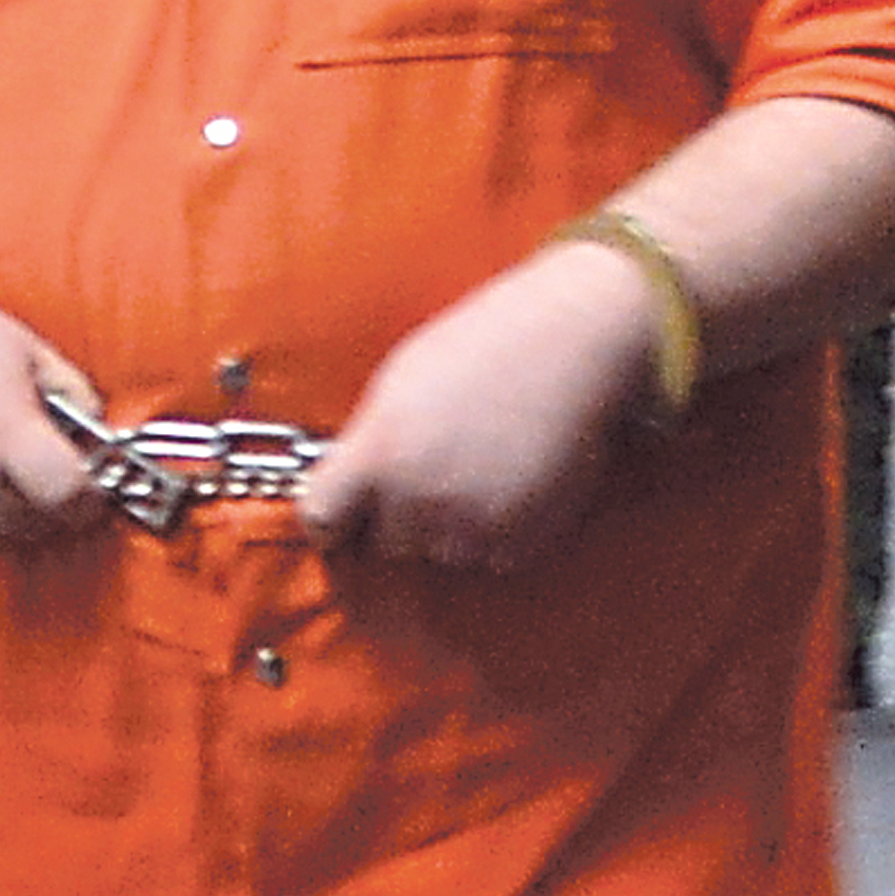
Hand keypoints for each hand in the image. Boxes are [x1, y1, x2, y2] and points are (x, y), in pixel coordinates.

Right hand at [0, 273, 112, 549]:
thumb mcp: (26, 350)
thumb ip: (75, 401)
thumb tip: (108, 448)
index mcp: (0, 428)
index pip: (67, 497)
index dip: (88, 498)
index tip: (91, 487)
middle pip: (31, 527)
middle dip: (49, 508)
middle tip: (47, 477)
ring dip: (5, 516)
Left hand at [297, 239, 658, 573]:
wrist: (575, 338)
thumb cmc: (485, 344)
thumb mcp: (402, 382)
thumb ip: (369, 443)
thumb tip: (348, 492)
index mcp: (379, 452)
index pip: (320, 519)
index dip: (332, 518)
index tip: (347, 510)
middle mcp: (419, 497)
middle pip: (385, 544)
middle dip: (401, 518)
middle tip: (437, 469)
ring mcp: (472, 523)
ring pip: (442, 553)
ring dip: (453, 527)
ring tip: (481, 468)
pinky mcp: (521, 538)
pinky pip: (493, 556)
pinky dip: (500, 531)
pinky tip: (515, 479)